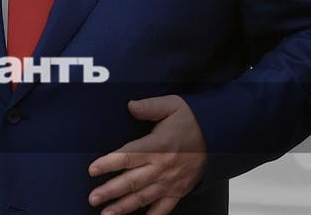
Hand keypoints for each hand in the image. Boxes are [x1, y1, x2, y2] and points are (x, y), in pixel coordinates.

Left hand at [87, 95, 206, 214]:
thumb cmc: (192, 120)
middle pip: (132, 181)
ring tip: (106, 214)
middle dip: (110, 191)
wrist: (218, 137)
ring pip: (143, 198)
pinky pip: (163, 209)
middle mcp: (162, 167)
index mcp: (158, 146)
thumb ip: (149, 106)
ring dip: (123, 207)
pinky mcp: (178, 191)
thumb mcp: (172, 106)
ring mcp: (170, 182)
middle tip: (92, 198)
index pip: (128, 156)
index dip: (109, 163)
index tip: (92, 169)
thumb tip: (130, 106)